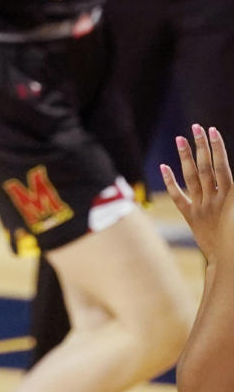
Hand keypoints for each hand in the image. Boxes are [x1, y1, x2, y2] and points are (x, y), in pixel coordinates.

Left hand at [162, 125, 233, 260]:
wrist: (230, 264)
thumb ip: (232, 193)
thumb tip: (229, 179)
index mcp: (231, 199)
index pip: (222, 167)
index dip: (217, 148)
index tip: (212, 130)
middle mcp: (214, 200)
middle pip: (206, 167)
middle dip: (201, 145)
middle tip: (196, 126)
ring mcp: (201, 207)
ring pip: (192, 177)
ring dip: (185, 156)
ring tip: (179, 138)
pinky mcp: (191, 217)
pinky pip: (178, 196)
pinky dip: (170, 182)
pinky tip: (164, 166)